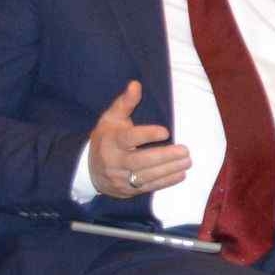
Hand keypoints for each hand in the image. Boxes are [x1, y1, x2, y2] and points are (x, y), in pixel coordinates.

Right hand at [87, 81, 190, 198]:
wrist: (87, 170)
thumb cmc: (106, 138)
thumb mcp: (111, 118)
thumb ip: (125, 102)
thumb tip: (136, 84)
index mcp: (112, 141)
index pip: (129, 138)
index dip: (147, 135)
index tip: (166, 131)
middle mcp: (114, 161)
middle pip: (140, 161)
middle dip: (164, 157)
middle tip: (185, 150)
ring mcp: (120, 178)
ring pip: (145, 176)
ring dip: (169, 170)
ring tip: (187, 161)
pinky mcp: (126, 190)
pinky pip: (147, 187)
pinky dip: (165, 182)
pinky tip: (180, 174)